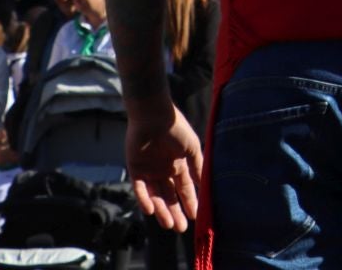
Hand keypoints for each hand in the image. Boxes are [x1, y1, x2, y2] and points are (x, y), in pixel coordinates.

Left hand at [125, 94, 203, 231]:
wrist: (154, 113)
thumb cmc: (175, 128)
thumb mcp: (192, 148)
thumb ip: (197, 167)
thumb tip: (205, 185)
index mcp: (177, 165)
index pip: (184, 189)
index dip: (189, 203)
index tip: (196, 217)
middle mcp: (163, 170)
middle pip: (169, 196)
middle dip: (175, 212)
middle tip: (181, 229)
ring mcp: (149, 170)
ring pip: (155, 196)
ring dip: (161, 210)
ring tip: (169, 224)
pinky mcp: (135, 168)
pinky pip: (140, 188)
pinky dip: (144, 199)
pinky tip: (151, 210)